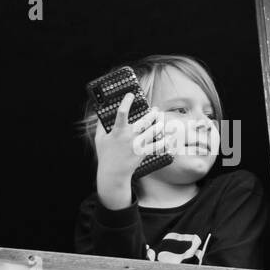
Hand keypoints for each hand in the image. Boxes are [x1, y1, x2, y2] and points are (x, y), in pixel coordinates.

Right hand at [95, 93, 172, 208]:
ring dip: (159, 123)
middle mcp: (129, 136)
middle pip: (144, 121)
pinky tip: (170, 137)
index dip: (127, 102)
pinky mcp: (143, 153)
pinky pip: (157, 146)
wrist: (112, 174)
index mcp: (117, 131)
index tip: (131, 95)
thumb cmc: (105, 155)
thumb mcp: (99, 139)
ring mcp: (137, 145)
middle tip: (155, 109)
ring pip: (153, 131)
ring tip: (161, 119)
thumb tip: (101, 113)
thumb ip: (101, 125)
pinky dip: (164, 141)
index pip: (122, 113)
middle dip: (152, 113)